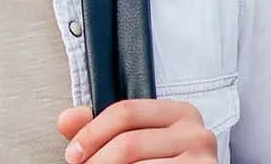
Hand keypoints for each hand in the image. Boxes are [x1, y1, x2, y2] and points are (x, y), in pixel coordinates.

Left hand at [57, 100, 217, 162]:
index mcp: (178, 112)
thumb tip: (67, 120)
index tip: (74, 152)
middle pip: (129, 142)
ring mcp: (203, 158)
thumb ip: (99, 127)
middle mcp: (196, 132)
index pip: (125, 112)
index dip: (92, 133)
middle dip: (97, 159)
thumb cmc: (160, 162)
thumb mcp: (133, 138)